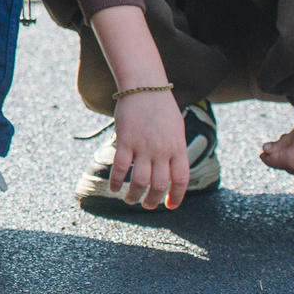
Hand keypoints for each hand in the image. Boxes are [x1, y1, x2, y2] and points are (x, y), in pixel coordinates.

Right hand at [106, 88, 189, 208]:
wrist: (145, 87)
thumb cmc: (161, 107)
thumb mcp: (176, 129)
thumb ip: (175, 150)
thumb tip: (171, 170)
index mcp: (178, 148)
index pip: (180, 180)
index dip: (176, 197)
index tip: (170, 206)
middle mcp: (162, 151)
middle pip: (159, 184)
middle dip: (153, 200)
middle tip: (147, 206)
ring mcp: (143, 146)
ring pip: (140, 181)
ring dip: (134, 195)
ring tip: (130, 200)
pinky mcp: (125, 141)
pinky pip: (120, 167)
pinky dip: (116, 180)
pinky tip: (114, 187)